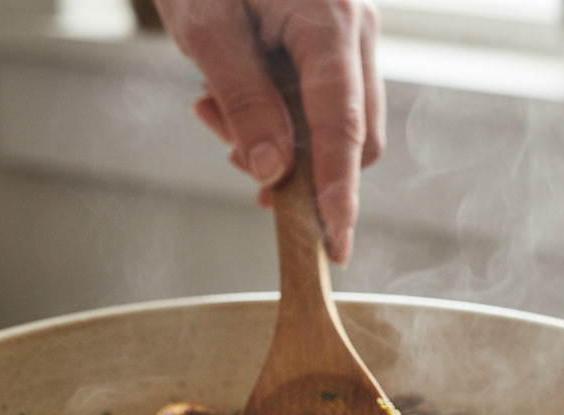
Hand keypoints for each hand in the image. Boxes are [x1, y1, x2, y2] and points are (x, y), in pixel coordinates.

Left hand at [155, 0, 384, 264]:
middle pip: (355, 134)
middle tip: (230, 154)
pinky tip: (230, 96)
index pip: (345, 127)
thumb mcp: (207, 30)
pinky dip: (280, 117)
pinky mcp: (331, 40)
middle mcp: (355, 28)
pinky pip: (320, 100)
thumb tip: (274, 172)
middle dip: (299, 166)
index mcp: (331, 21)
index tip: (337, 244)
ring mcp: (348, 34)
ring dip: (279, 140)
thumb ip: (245, 102)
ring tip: (213, 107)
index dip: (340, 192)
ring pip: (336, 123)